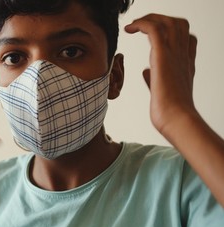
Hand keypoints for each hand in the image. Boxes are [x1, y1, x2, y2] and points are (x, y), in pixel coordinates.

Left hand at [125, 14, 197, 135]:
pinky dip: (141, 23)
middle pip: (178, 24)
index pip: (186, 38)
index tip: (153, 36)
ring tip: (133, 26)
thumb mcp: (161, 91)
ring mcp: (174, 54)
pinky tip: (130, 29)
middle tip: (141, 27)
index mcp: (184, 64)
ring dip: (148, 19)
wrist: (176, 119)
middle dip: (159, 20)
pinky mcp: (163, 55)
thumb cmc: (169, 112)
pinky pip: (154, 29)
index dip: (171, 33)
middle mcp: (182, 56)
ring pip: (167, 22)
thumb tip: (147, 72)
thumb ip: (154, 78)